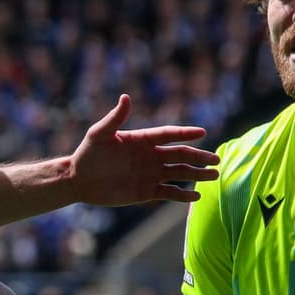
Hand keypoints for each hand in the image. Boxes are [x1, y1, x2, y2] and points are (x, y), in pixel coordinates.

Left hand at [68, 95, 219, 205]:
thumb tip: (126, 97)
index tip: (202, 132)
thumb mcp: (99, 134)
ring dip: (196, 175)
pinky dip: (183, 195)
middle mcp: (151, 156)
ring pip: (179, 173)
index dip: (185, 133)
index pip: (169, 134)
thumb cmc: (88, 154)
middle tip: (216, 160)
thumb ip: (115, 118)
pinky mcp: (146, 192)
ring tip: (214, 176)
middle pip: (180, 155)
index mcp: (143, 140)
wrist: (79, 180)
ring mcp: (150, 174)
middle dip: (198, 157)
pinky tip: (196, 197)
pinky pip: (169, 193)